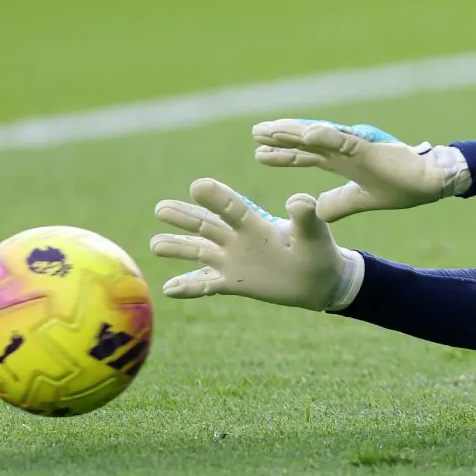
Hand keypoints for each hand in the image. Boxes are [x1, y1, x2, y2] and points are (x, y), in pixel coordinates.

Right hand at [151, 178, 363, 310]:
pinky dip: (189, 287)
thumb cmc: (318, 250)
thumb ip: (306, 218)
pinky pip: (206, 285)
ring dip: (178, 248)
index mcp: (257, 224)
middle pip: (207, 226)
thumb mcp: (314, 234)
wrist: (320, 280)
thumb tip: (300, 200)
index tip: (198, 185)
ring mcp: (233, 261)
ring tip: (155, 244)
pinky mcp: (234, 283)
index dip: (217, 198)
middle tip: (161, 208)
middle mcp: (239, 239)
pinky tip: (168, 289)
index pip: (233, 208)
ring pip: (200, 252)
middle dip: (185, 218)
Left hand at [251, 119, 469, 221]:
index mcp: (343, 162)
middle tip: (255, 133)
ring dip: (295, 132)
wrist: (430, 183)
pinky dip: (327, 136)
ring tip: (271, 129)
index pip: (306, 156)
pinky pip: (345, 141)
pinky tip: (308, 133)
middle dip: (280, 138)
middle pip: (305, 143)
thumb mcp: (361, 200)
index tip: (258, 153)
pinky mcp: (371, 149)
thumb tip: (316, 210)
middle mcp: (345, 151)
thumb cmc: (401, 187)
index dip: (283, 154)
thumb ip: (339, 203)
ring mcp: (356, 148)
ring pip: (319, 137)